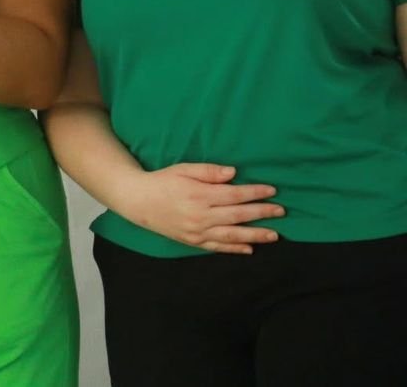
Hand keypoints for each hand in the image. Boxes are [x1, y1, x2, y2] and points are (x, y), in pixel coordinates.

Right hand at [121, 162, 282, 253]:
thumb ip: (209, 171)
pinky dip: (235, 248)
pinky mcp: (193, 241)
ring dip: (255, 235)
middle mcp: (201, 215)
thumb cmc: (163, 181)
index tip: (271, 191)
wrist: (138, 201)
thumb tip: (233, 173)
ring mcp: (197, 231)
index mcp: (199, 194)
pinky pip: (218, 247)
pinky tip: (249, 249)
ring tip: (274, 235)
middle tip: (281, 211)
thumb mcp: (183, 169)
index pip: (234, 195)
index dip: (254, 193)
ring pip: (232, 235)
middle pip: (238, 215)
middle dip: (262, 213)